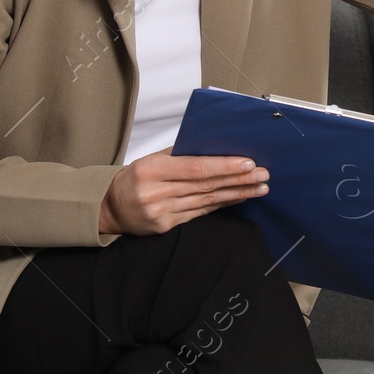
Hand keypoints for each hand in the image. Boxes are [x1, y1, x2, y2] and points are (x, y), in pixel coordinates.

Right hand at [98, 148, 269, 235]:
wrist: (110, 208)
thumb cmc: (135, 177)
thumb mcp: (151, 159)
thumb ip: (180, 153)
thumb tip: (216, 146)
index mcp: (152, 170)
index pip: (195, 168)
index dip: (224, 166)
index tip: (248, 162)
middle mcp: (156, 193)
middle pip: (205, 185)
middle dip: (238, 179)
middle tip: (262, 174)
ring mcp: (161, 213)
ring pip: (207, 201)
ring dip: (236, 193)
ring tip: (259, 187)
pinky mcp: (166, 227)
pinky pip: (200, 213)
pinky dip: (222, 204)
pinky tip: (238, 197)